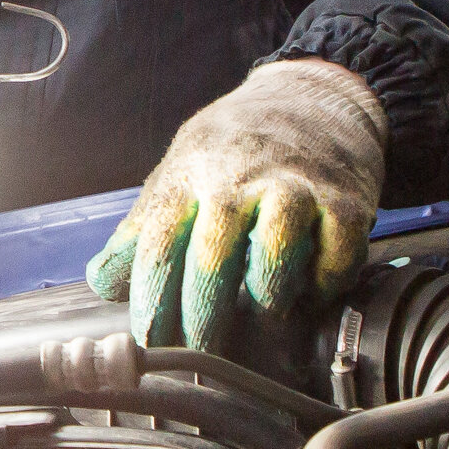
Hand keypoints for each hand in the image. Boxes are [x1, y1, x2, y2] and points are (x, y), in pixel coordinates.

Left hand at [84, 60, 386, 357]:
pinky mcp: (344, 200)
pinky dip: (324, 282)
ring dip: (266, 295)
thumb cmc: (233, 148)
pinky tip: (310, 291)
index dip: (153, 301)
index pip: (160, 247)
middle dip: (204, 316)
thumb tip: (104, 283)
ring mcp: (294, 189)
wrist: (308, 97)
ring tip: (261, 312)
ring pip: (277, 250)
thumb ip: (142, 231)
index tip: (151, 340)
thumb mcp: (177, 175)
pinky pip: (338, 253)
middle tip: (202, 352)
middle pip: (214, 257)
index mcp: (190, 179)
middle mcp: (239, 182)